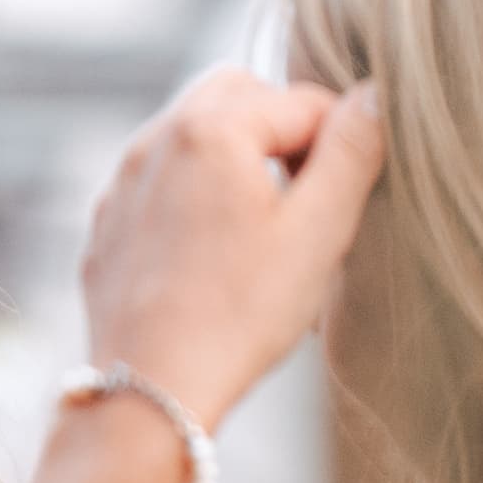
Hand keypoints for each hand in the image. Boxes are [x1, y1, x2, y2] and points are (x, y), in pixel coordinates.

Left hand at [76, 71, 383, 427]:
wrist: (151, 388)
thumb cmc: (241, 314)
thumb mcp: (318, 231)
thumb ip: (352, 152)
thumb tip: (374, 95)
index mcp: (210, 128)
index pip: (303, 101)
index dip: (340, 142)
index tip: (344, 199)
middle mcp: (155, 139)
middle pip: (237, 94)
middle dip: (281, 129)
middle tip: (305, 196)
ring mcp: (122, 180)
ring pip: (192, 133)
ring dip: (236, 155)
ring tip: (263, 225)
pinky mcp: (107, 221)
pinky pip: (160, 179)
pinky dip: (194, 191)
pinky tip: (214, 251)